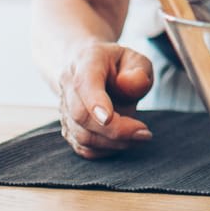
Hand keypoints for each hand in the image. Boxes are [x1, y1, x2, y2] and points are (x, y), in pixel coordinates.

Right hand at [57, 42, 155, 157]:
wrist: (94, 70)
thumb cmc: (119, 65)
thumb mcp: (136, 59)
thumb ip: (139, 70)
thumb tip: (134, 83)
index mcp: (86, 61)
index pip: (84, 83)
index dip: (94, 102)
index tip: (109, 118)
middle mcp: (68, 84)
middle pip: (81, 115)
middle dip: (115, 130)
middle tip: (144, 133)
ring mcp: (64, 108)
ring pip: (81, 135)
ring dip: (113, 143)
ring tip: (140, 136)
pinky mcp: (68, 128)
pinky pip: (82, 147)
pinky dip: (104, 151)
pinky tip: (124, 142)